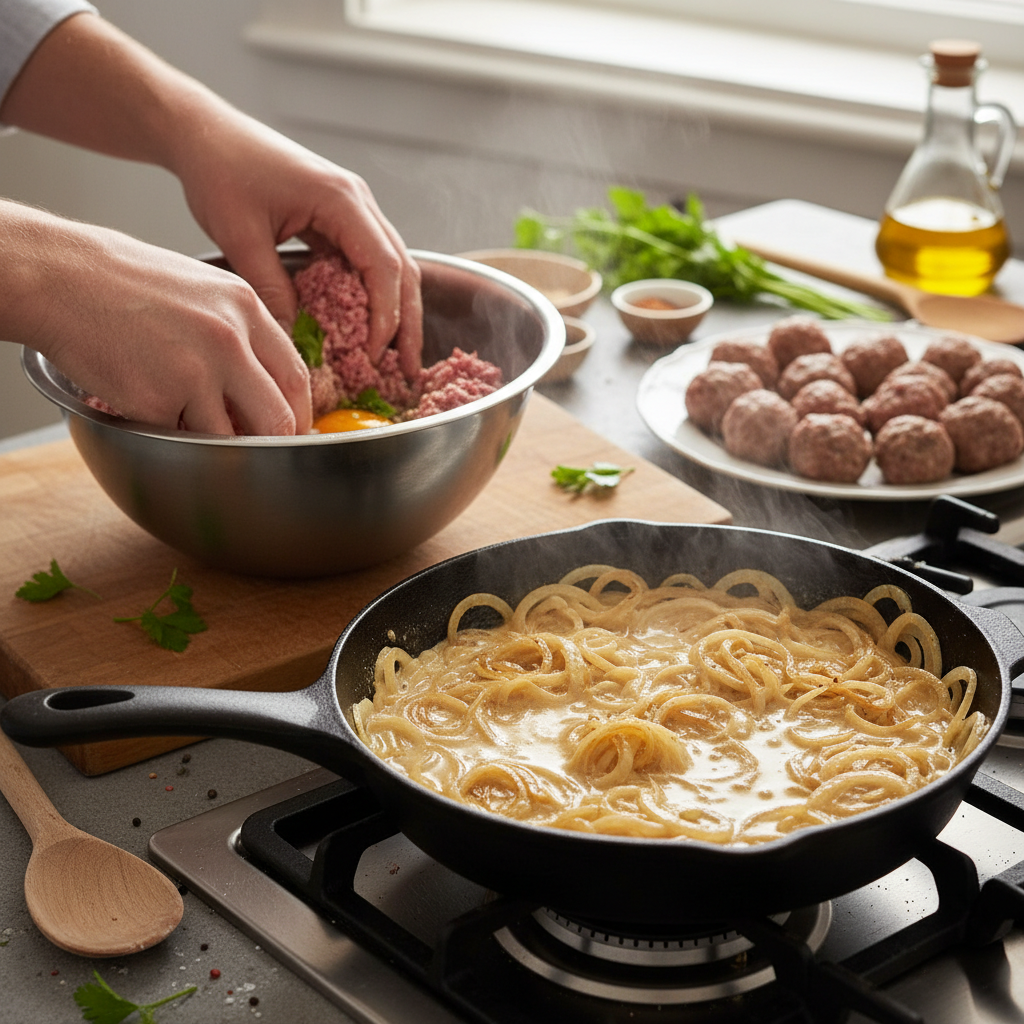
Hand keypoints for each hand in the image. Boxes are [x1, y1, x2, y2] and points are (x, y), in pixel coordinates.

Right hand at [2, 202, 311, 435]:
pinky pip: (178, 436)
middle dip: (274, 442)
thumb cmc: (127, 283)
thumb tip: (267, 384)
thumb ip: (242, 332)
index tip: (291, 427)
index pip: (296, 376)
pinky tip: (146, 400)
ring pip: (230, 437)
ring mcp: (194, 373)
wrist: (62, 278)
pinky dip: (168, 431)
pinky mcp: (157, 401)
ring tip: (188, 417)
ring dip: (217, 442)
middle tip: (263, 450)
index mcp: (246, 308)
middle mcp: (229, 340)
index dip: (298, 411)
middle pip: (278, 417)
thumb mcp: (204, 290)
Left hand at [170, 111, 423, 378]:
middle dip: (407, 322)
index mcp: (341, 199)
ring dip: (397, 311)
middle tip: (407, 368)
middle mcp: (358, 201)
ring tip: (394, 356)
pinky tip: (366, 326)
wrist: (204, 133)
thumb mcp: (241, 237)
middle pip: (402, 268)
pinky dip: (373, 296)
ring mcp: (353, 208)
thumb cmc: (220, 170)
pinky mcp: (339, 217)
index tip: (373, 354)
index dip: (385, 315)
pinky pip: (368, 261)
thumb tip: (293, 341)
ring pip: (392, 266)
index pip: (384, 266)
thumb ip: (271, 289)